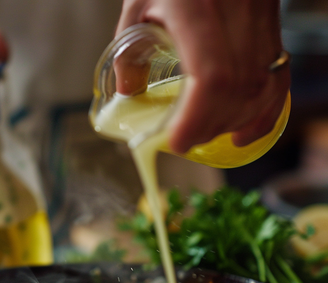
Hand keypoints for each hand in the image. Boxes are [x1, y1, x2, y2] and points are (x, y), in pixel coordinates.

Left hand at [116, 0, 289, 153]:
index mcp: (198, 6)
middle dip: (210, 125)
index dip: (197, 118)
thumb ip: (130, 51)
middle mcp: (239, 11)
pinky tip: (243, 132)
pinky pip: (278, 77)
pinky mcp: (272, 26)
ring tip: (206, 132)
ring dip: (233, 121)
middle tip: (187, 139)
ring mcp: (261, 18)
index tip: (178, 142)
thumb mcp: (139, 4)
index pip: (211, 75)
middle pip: (237, 88)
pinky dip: (263, 112)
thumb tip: (129, 94)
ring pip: (261, 87)